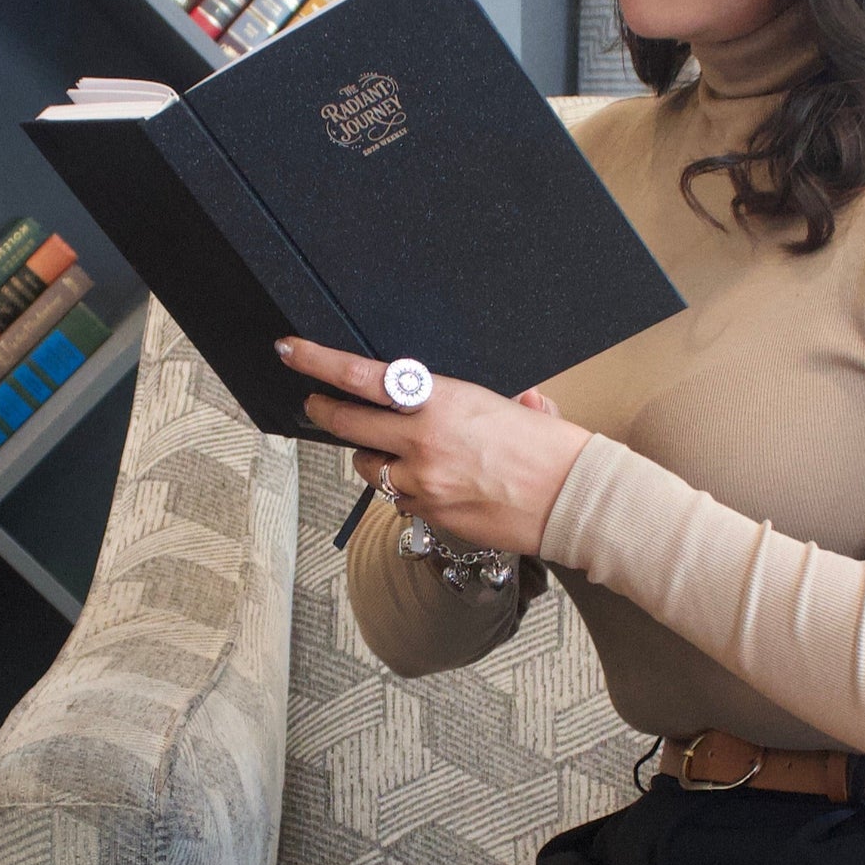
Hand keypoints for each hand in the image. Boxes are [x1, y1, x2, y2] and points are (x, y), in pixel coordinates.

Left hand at [280, 338, 589, 558]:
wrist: (573, 499)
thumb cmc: (552, 449)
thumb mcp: (516, 406)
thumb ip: (495, 401)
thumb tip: (516, 400)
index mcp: (441, 400)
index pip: (361, 376)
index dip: (318, 362)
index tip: (291, 350)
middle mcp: (423, 440)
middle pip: (346, 422)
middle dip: (323, 410)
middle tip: (314, 403)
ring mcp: (422, 481)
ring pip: (370, 466)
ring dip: (375, 457)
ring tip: (400, 453)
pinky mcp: (430, 514)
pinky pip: (400, 498)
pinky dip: (408, 489)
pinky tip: (436, 484)